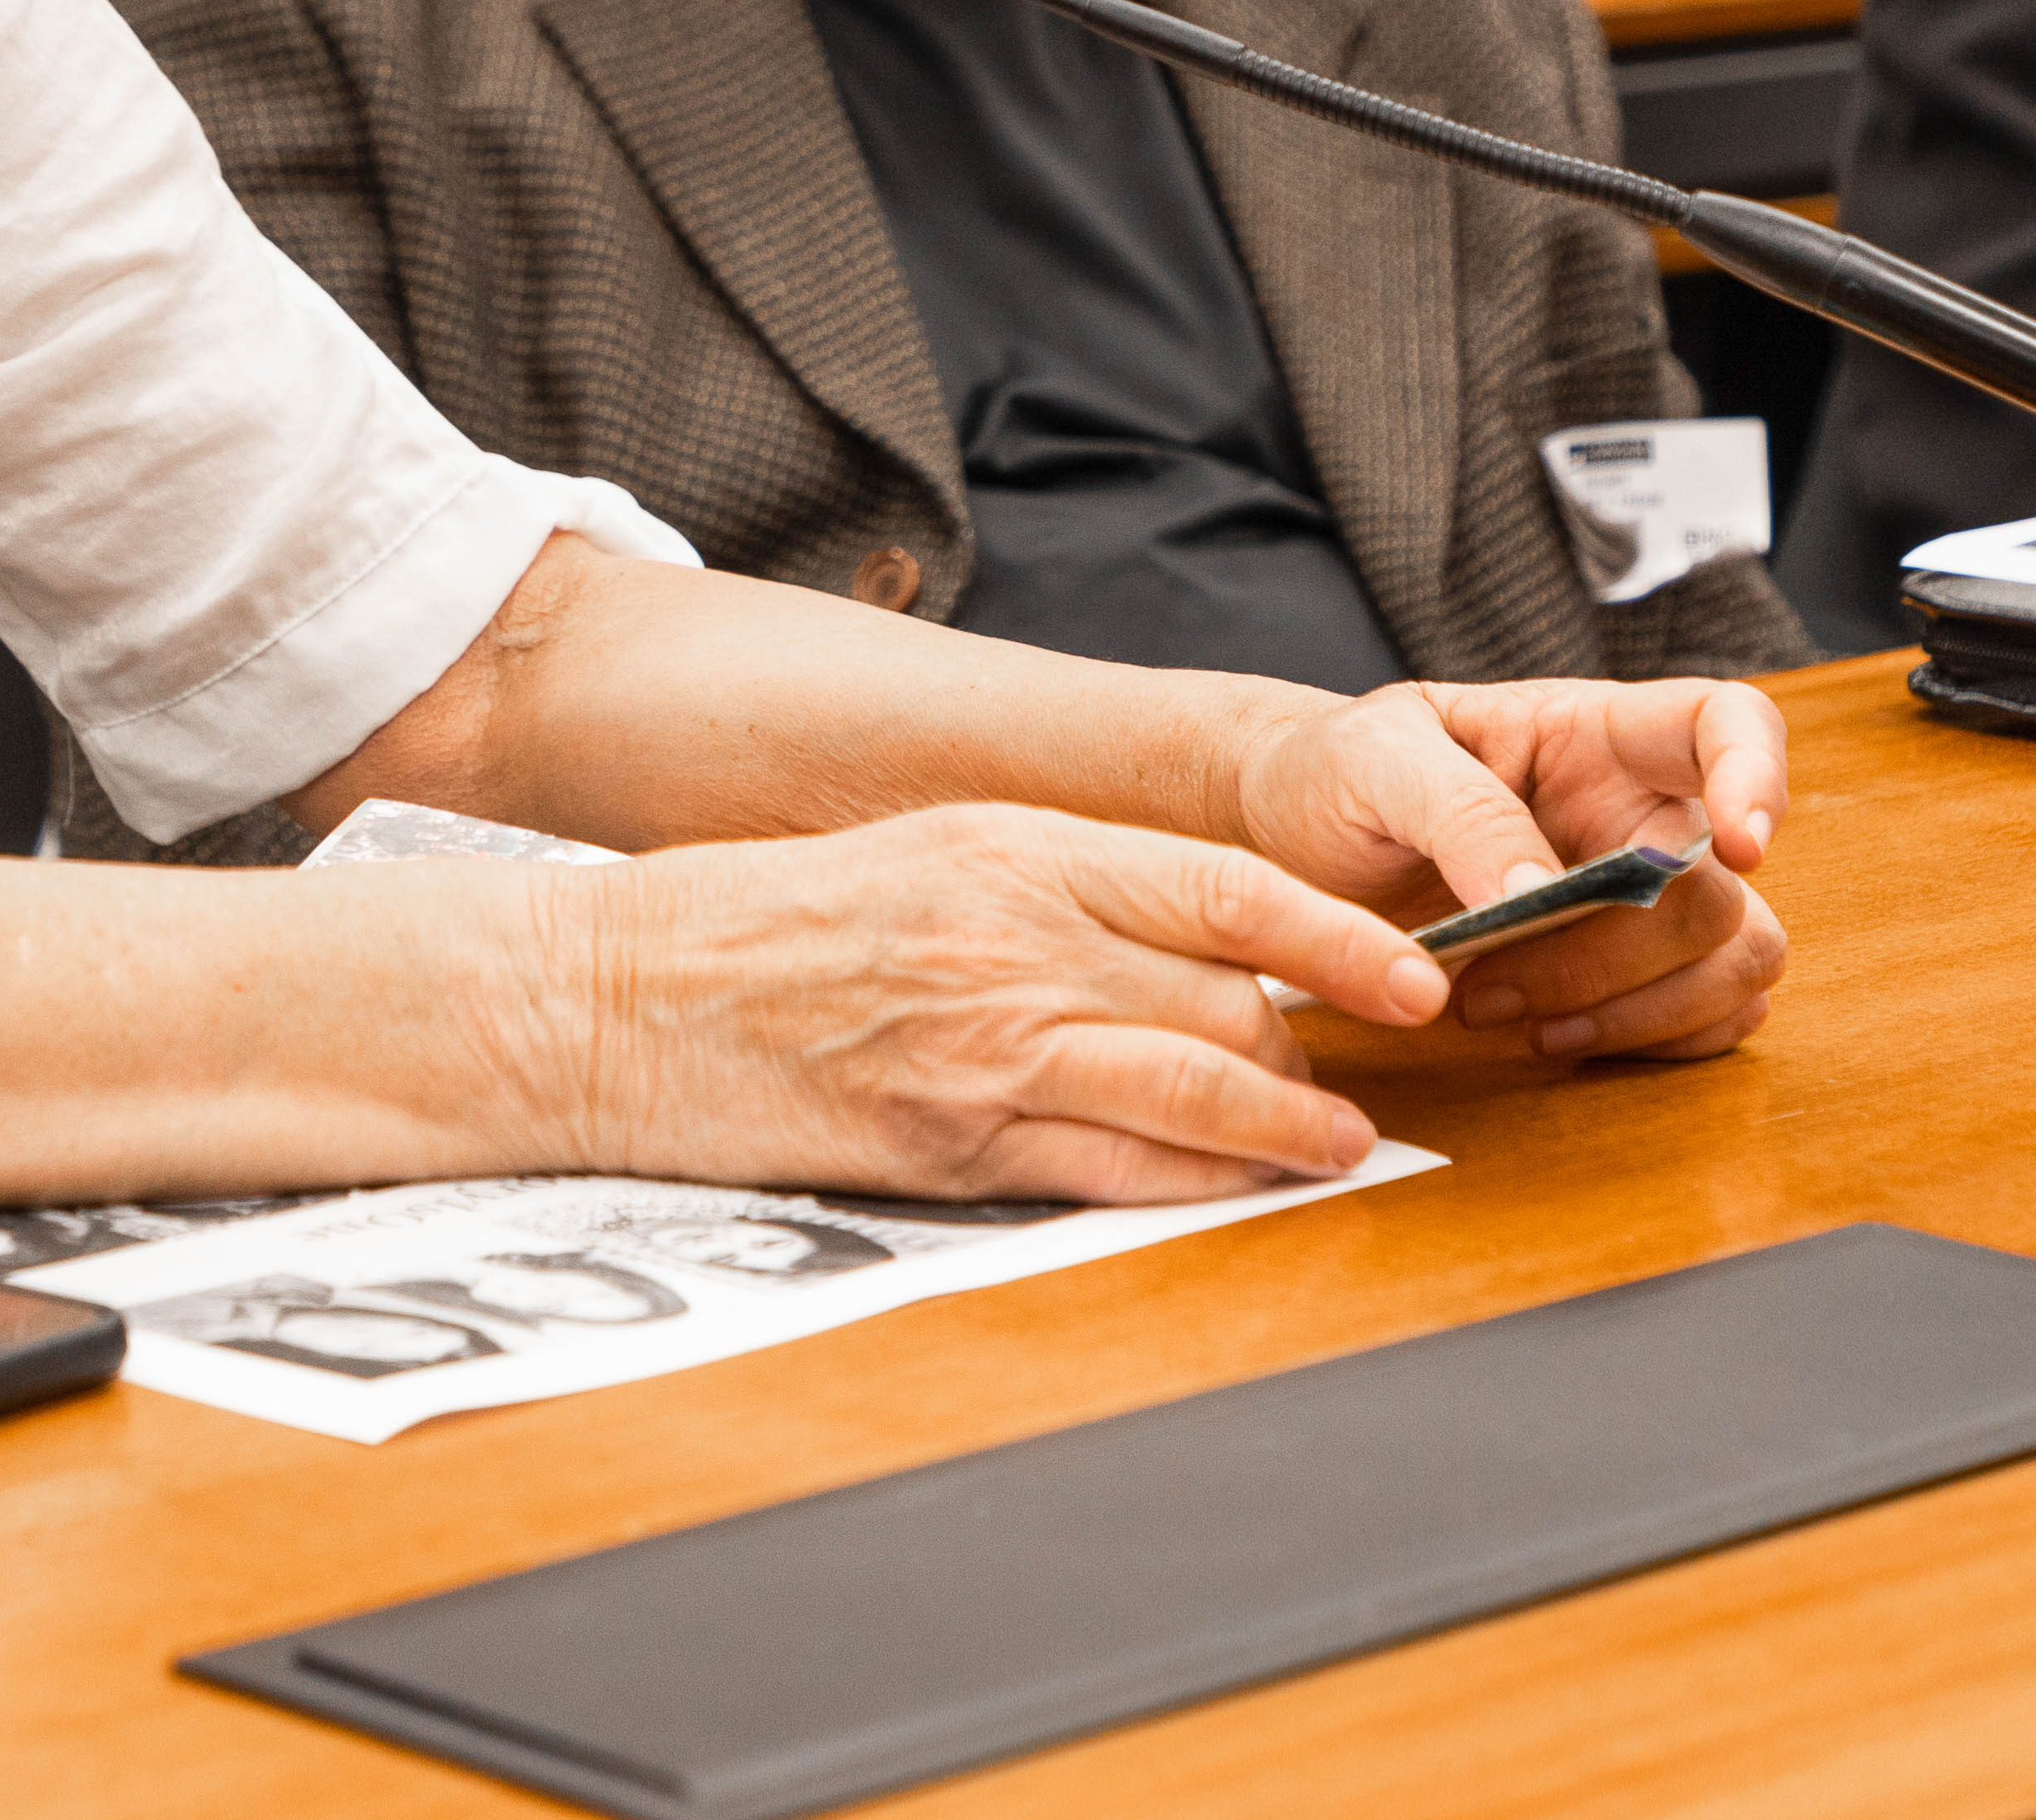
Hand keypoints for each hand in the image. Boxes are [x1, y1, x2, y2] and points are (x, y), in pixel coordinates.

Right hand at [547, 803, 1446, 1206]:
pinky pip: (1110, 1167)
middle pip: (1229, 994)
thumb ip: (1053, 884)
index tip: (1418, 969)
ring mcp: (984, 1044)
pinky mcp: (948, 1141)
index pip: (1226, 885)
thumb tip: (1185, 932)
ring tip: (1339, 1145)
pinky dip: (1193, 1182)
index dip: (1342, 935)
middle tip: (1356, 1069)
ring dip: (1285, 1127)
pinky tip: (1236, 1187)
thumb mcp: (923, 854)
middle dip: (1309, 1043)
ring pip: (1193, 1085)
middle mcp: (1013, 939)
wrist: (616, 996)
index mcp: (1011, 848)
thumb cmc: (761, 922)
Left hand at [1232, 678, 1788, 1064]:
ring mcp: (1644, 897)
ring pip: (1735, 963)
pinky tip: (1552, 1039)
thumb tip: (1542, 893)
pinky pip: (1705, 1019)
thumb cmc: (1335, 775)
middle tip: (1487, 981)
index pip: (1728, 720)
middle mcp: (1638, 815)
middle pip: (1720, 889)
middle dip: (1619, 953)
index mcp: (1594, 733)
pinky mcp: (1630, 972)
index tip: (1738, 845)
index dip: (1759, 776)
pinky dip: (1649, 1043)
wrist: (1288, 842)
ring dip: (1639, 1009)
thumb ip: (1460, 813)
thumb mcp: (1372, 762)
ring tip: (1516, 1020)